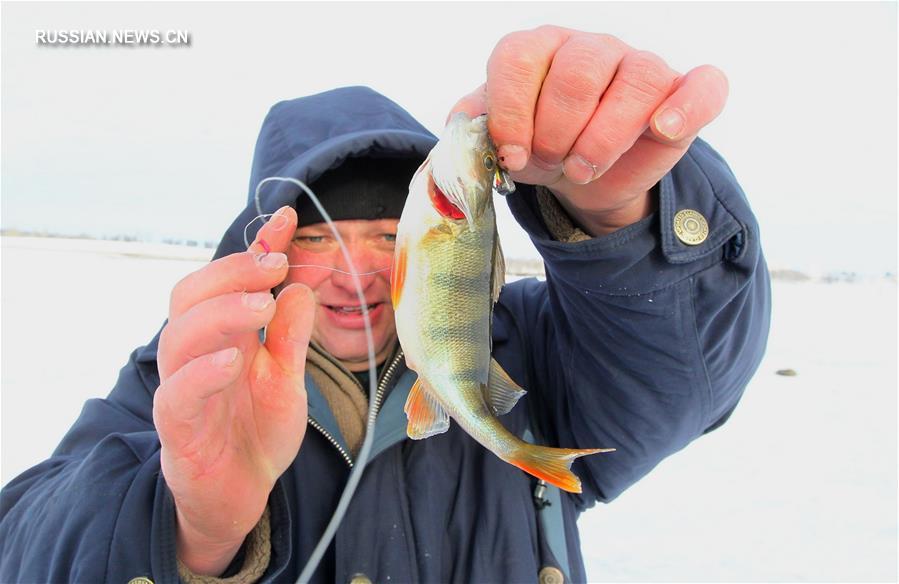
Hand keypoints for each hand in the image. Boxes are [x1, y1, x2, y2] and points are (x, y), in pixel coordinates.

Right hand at [153, 206, 314, 574]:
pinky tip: (234, 358)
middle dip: (232, 271)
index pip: (229, 281)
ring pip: (179, 335)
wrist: (241, 495)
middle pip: (190, 294)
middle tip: (276, 265)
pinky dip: (203, 371)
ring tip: (263, 303)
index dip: (254, 246)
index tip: (286, 217)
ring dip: (222, 311)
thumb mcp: (287, 377)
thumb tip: (301, 286)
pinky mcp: (177, 427)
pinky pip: (178, 393)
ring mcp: (182, 388)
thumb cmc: (258, 432)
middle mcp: (197, 354)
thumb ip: (291, 334)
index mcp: (224, 336)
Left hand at [452, 26, 728, 235]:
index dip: (511, 113)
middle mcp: (589, 48)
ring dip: (602, 140)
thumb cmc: (538, 146)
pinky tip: (663, 129)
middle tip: (551, 163)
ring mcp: (639, 66)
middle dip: (556, 133)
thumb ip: (474, 128)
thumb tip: (464, 126)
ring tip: (583, 168)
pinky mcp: (681, 95)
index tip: (513, 157)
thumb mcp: (498, 140)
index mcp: (538, 49)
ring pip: (633, 83)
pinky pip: (703, 86)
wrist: (581, 176)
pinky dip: (687, 107)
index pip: (519, 58)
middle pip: (576, 73)